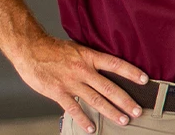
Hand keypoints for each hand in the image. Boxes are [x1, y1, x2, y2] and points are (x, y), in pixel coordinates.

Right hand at [10, 36, 147, 133]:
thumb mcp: (77, 48)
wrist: (30, 49)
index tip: (145, 80)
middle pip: (109, 87)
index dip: (131, 72)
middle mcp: (83, 70)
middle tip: (138, 110)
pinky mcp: (58, 92)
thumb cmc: (53, 49)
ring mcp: (71, 82)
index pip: (116, 64)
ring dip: (111, 112)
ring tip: (123, 120)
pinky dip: (84, 120)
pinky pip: (74, 109)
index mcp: (89, 57)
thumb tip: (106, 67)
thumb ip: (91, 59)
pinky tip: (92, 128)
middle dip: (125, 100)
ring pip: (96, 100)